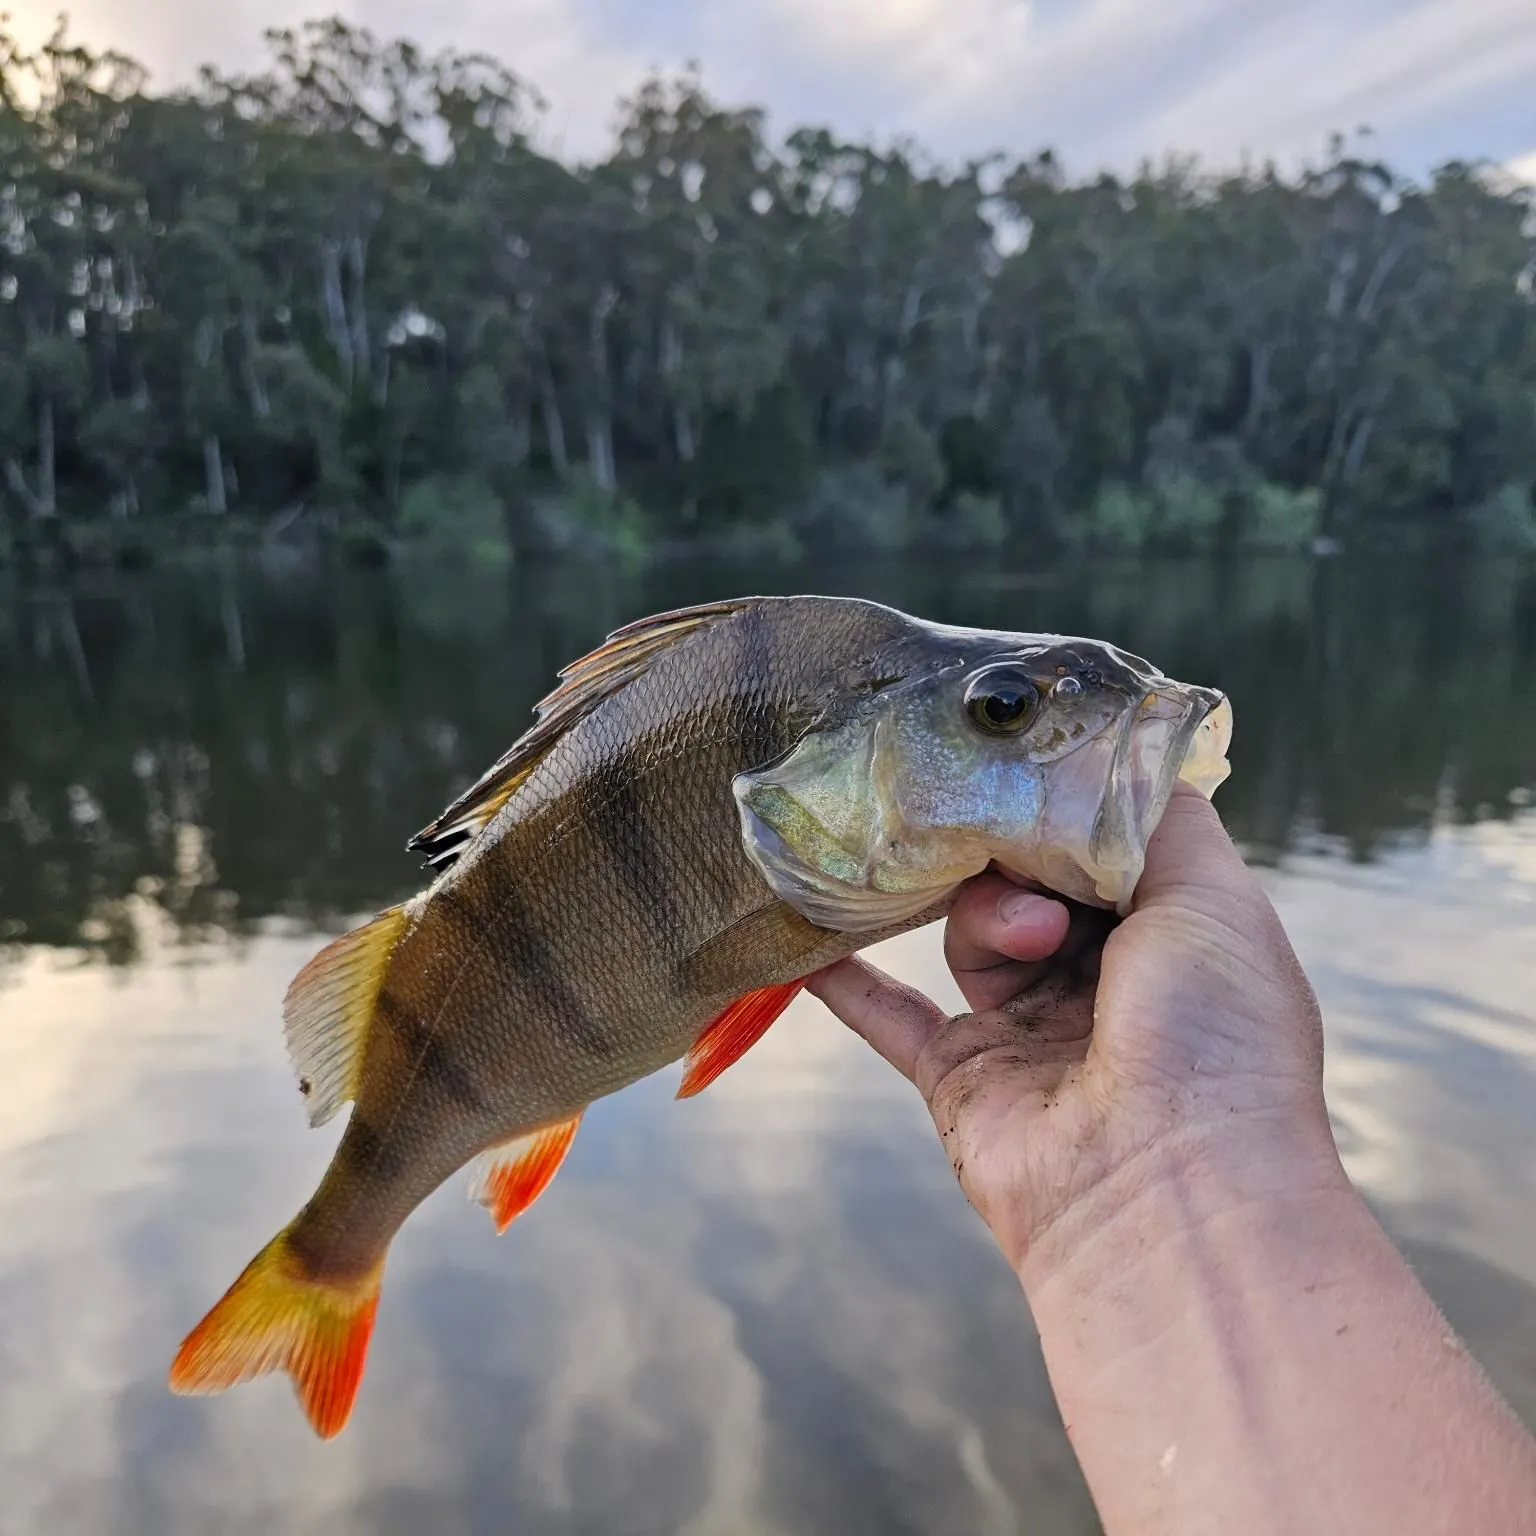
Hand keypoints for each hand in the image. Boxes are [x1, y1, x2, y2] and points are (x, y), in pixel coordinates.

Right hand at [808, 786, 1341, 1277]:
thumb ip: (1158, 815)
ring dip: (986, 915)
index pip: (1102, 844)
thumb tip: (1105, 760)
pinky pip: (888, 1012)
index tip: (1032, 764)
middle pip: (1030, 877)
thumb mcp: (1215, 895)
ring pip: (971, 928)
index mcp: (1169, 938)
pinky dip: (849, 976)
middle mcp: (1101, 981)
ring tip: (1028, 936)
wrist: (1164, 1192)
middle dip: (1022, 854)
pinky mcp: (959, 1074)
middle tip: (1020, 845)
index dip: (1070, 806)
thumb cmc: (1211, 1031)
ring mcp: (1027, 1029)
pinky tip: (810, 937)